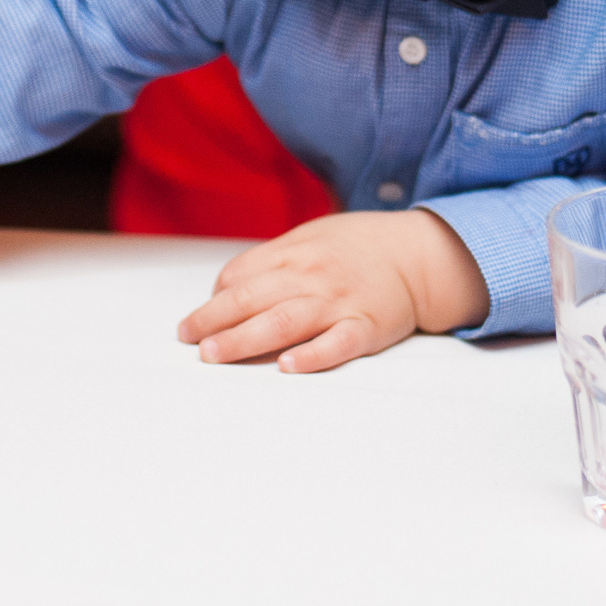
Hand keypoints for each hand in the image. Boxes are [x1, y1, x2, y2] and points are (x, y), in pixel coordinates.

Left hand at [175, 210, 490, 373]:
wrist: (417, 254)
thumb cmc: (356, 249)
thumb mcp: (310, 238)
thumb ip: (271, 261)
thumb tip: (226, 287)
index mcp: (294, 252)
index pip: (241, 274)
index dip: (216, 298)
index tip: (198, 321)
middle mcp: (311, 276)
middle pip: (252, 298)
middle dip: (214, 320)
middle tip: (188, 339)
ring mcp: (338, 302)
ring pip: (284, 321)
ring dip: (244, 339)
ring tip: (214, 354)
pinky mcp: (365, 327)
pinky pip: (336, 343)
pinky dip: (312, 356)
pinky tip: (288, 367)